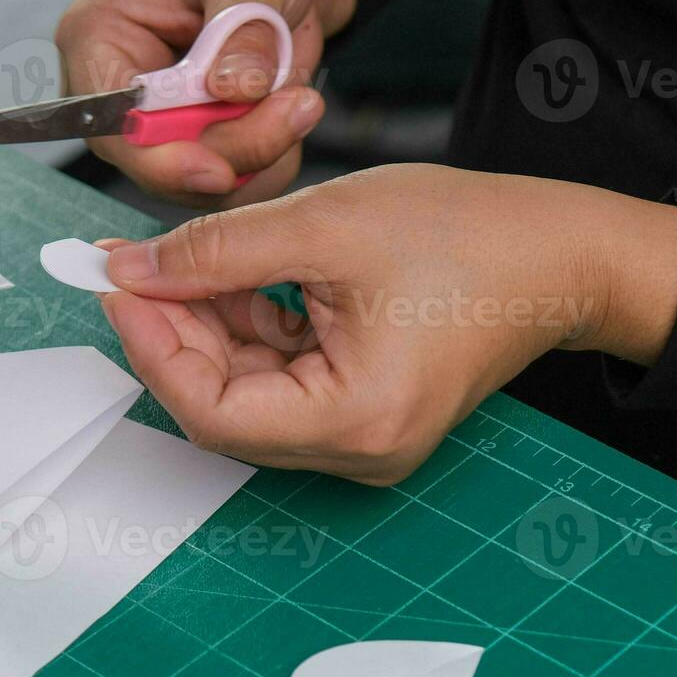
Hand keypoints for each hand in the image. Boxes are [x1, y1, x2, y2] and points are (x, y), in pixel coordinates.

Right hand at [55, 0, 353, 208]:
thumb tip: (231, 89)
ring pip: (201, 181)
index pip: (111, 126)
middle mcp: (118, 92)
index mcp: (99, 39)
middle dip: (233, 148)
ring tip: (299, 95)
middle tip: (298, 106)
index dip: (160, 159)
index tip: (218, 170)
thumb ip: (241, 27)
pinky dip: (272, 159)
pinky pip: (233, 183)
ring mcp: (158, 125)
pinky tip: (290, 108)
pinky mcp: (197, 144)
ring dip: (260, 151)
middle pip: (158, 165)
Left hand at [97, 164, 676, 483]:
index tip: (116, 285)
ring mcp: (359, 436)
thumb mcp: (325, 226)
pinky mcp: (360, 409)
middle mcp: (357, 450)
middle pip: (223, 405)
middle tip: (134, 262)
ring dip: (205, 326)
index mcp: (356, 422)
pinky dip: (245, 327)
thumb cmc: (469, 237)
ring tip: (185, 258)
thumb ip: (215, 251)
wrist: (559, 253)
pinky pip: (278, 377)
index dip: (152, 348)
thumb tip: (129, 270)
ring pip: (245, 390)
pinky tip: (231, 275)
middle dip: (173, 331)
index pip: (211, 413)